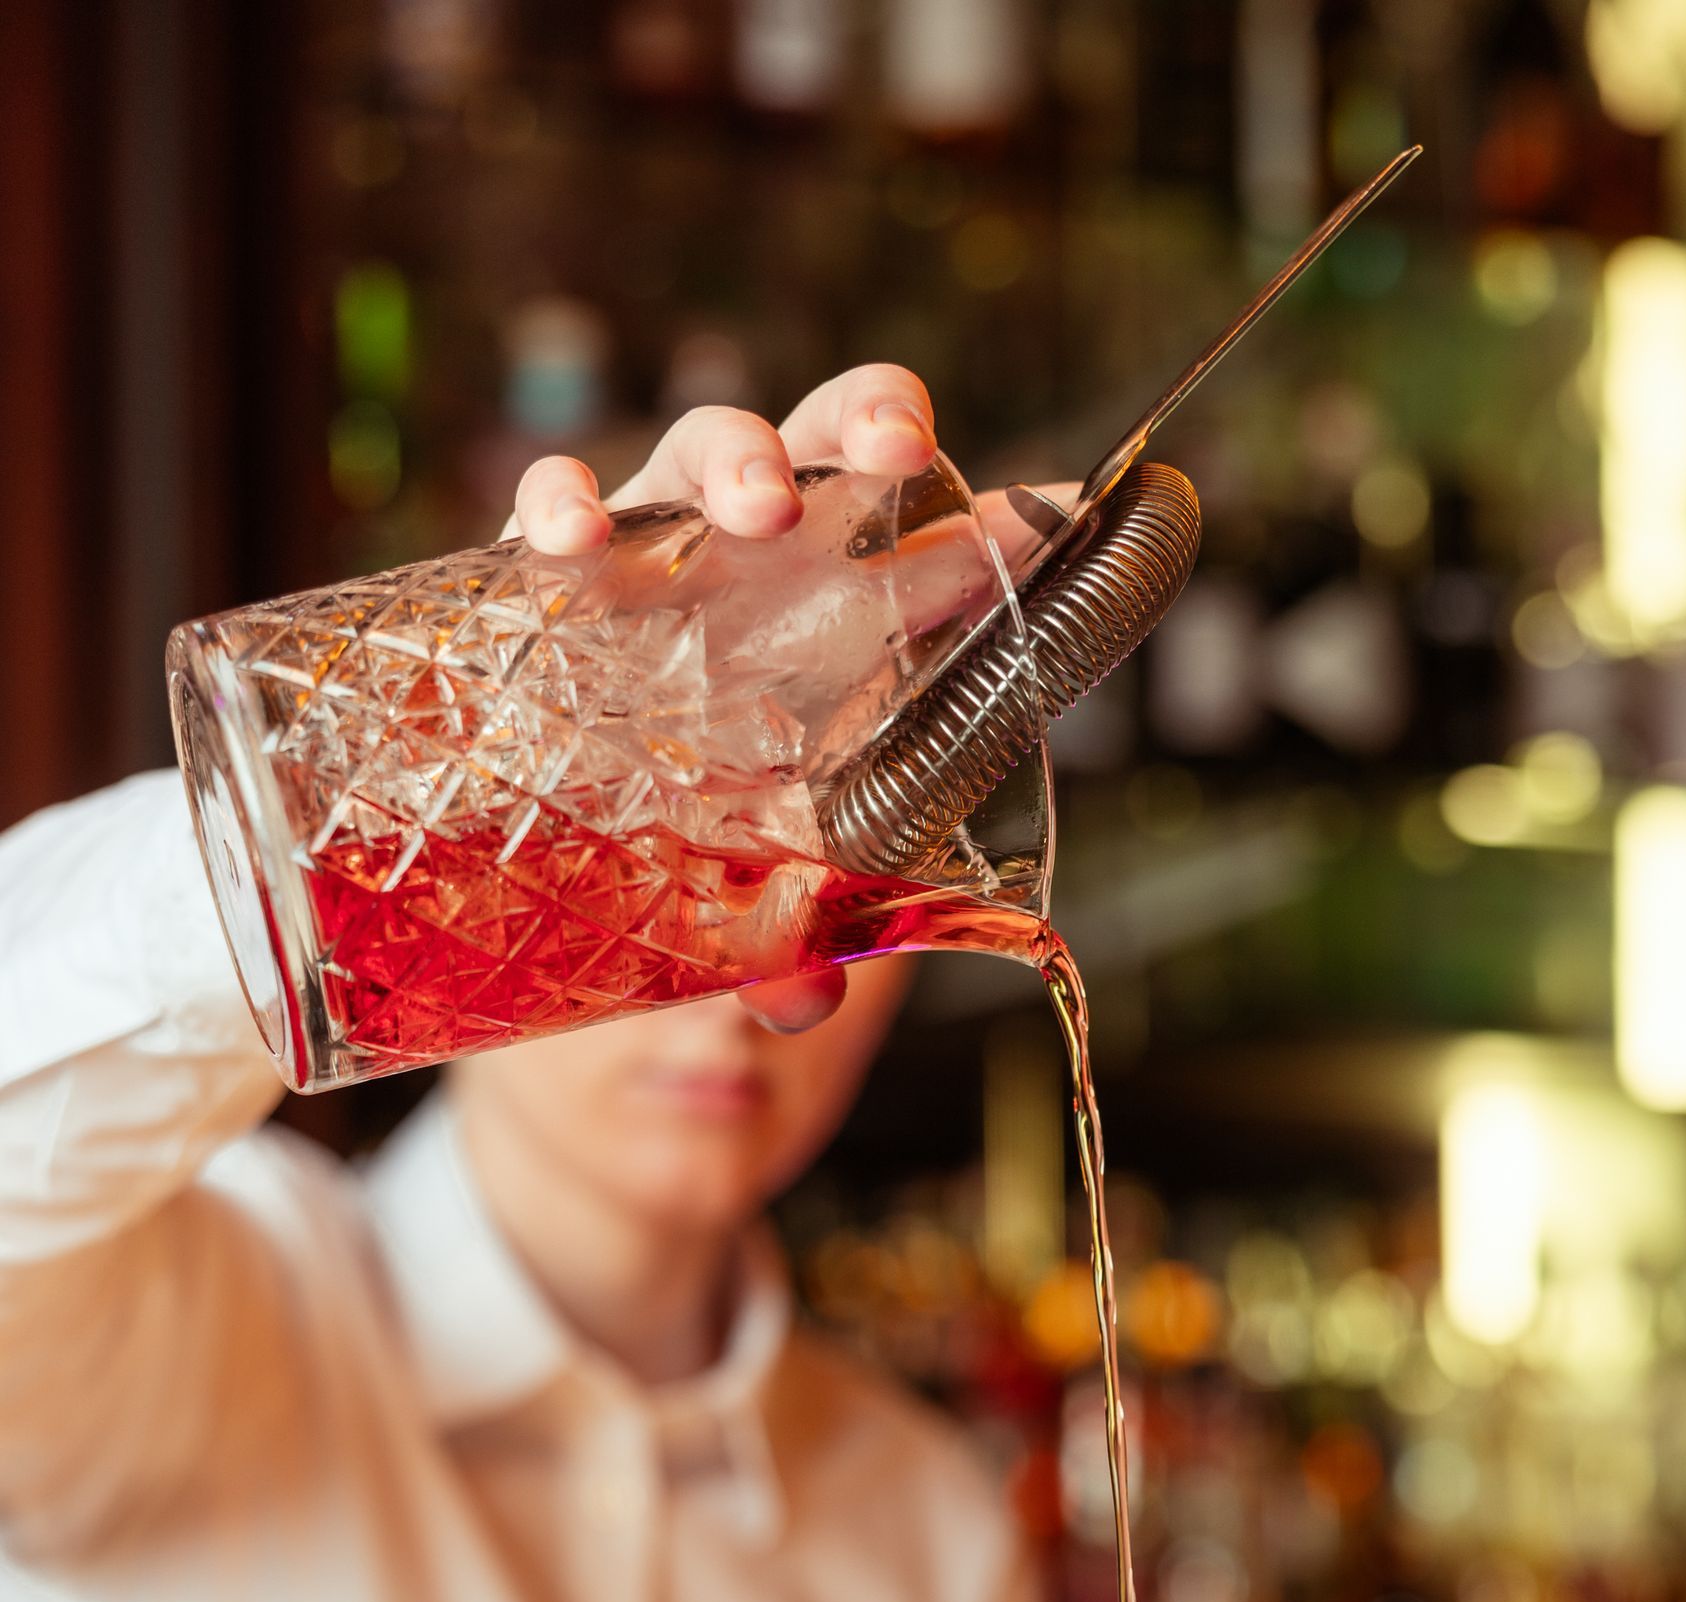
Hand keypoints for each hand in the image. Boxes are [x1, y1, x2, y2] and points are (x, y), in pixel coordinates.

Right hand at [509, 372, 1072, 1034]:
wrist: (559, 822)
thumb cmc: (695, 819)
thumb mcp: (760, 880)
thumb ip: (790, 932)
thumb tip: (804, 1003)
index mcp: (842, 607)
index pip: (932, 531)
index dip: (995, 510)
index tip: (1046, 514)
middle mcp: (759, 551)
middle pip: (829, 440)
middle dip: (869, 423)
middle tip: (899, 456)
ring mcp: (656, 539)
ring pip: (701, 447)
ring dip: (737, 459)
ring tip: (759, 510)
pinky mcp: (547, 560)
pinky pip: (549, 503)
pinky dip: (558, 502)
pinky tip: (568, 540)